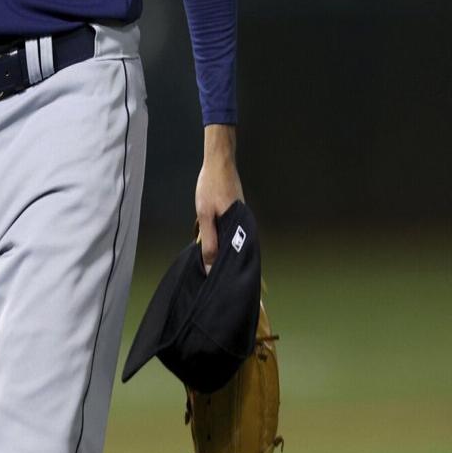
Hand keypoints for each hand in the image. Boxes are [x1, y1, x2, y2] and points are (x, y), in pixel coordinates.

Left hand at [195, 124, 243, 273]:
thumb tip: (209, 266)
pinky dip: (227, 247)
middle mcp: (246, 225)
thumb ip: (209, 241)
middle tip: (221, 288)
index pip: (238, 259)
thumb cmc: (210, 186)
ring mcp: (243, 220)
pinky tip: (219, 255)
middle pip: (240, 254)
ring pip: (236, 245)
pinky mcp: (238, 216)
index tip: (222, 291)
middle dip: (231, 271)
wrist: (219, 161)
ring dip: (228, 259)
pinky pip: (234, 236)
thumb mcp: (205, 215)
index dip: (230, 275)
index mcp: (240, 227)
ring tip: (218, 277)